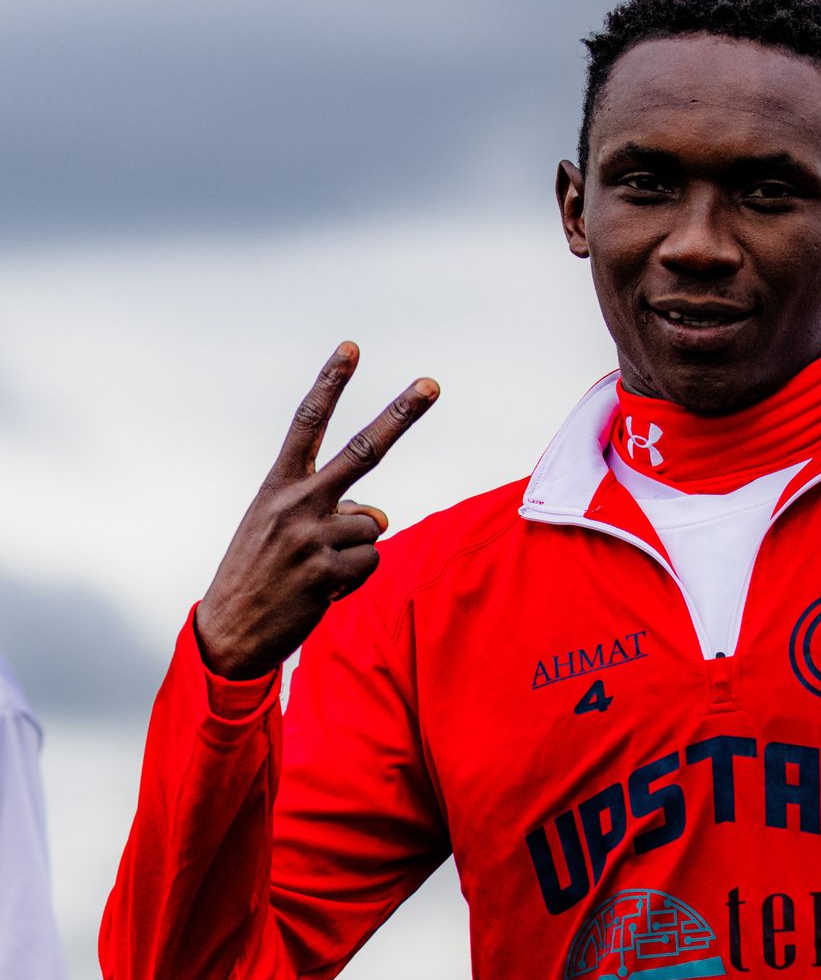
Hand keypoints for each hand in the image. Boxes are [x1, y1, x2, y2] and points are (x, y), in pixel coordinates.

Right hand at [195, 343, 438, 678]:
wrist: (229, 632)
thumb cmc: (262, 571)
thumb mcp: (282, 527)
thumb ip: (331, 508)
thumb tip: (379, 515)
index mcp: (278, 484)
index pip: (307, 424)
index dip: (330, 384)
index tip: (352, 347)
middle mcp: (296, 502)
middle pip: (363, 449)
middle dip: (401, 414)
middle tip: (432, 383)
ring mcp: (312, 535)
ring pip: (375, 523)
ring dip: (356, 549)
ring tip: (317, 568)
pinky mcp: (326, 571)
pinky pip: (371, 560)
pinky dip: (355, 576)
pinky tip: (322, 588)